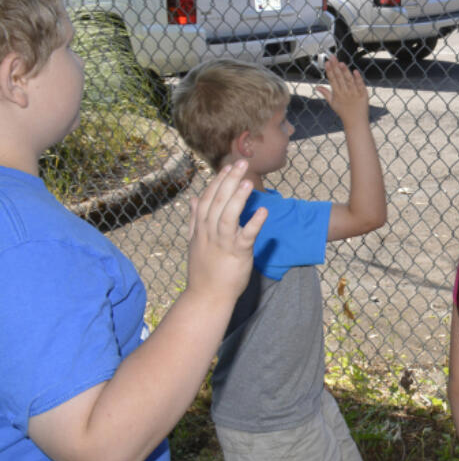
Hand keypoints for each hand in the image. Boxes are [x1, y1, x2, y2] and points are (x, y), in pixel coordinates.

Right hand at [185, 160, 266, 302]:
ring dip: (238, 198)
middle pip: (218, 202)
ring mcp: (222, 243)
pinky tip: (263, 210)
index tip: (227, 167)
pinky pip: (246, 236)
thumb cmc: (204, 269)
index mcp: (201, 228)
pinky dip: (255, 223)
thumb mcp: (195, 241)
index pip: (208, 199)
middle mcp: (209, 232)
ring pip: (228, 216)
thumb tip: (193, 198)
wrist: (206, 297)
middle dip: (229, 181)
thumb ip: (195, 219)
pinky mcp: (237, 253)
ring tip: (248, 182)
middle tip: (241, 163)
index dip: (218, 182)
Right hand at [315, 56, 369, 125]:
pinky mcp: (363, 95)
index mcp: (337, 94)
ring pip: (349, 81)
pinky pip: (360, 86)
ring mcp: (354, 94)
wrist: (355, 122)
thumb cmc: (343, 112)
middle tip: (332, 57)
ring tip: (341, 63)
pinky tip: (355, 71)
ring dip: (345, 71)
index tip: (326, 62)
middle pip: (339, 78)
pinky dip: (358, 79)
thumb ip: (325, 93)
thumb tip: (317, 86)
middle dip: (335, 67)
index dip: (329, 71)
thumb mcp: (333, 103)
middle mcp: (345, 93)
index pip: (332, 80)